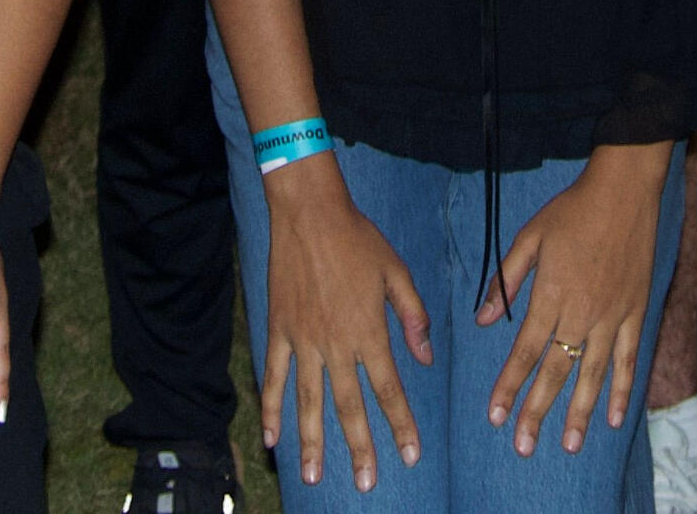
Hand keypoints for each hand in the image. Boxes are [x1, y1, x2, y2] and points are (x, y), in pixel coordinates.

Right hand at [260, 155, 433, 489]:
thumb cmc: (358, 239)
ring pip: (309, 401)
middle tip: (365, 483)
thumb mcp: (397, 272)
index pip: (388, 389)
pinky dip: (271, 408)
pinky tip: (271, 438)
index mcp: (369, 331)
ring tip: (313, 476)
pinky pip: (274, 377)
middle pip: (348, 407)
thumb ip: (413, 317)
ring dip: (312, 441)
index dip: (401, 424)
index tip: (411, 454)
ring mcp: (303, 340)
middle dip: (360, 448)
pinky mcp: (278, 330)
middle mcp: (335, 343)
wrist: (309, 212)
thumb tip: (425, 358)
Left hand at [480, 142, 672, 457]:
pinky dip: (622, 390)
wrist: (624, 192)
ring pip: (592, 374)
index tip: (494, 415)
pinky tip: (616, 418)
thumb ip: (506, 280)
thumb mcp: (529, 237)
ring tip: (568, 444)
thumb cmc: (572, 211)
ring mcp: (611, 316)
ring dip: (579, 412)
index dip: (508, 385)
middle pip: (555, 372)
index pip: (525, 351)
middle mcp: (581, 313)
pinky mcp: (635, 313)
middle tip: (523, 446)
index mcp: (551, 295)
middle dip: (537, 411)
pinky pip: (628, 359)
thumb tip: (482, 318)